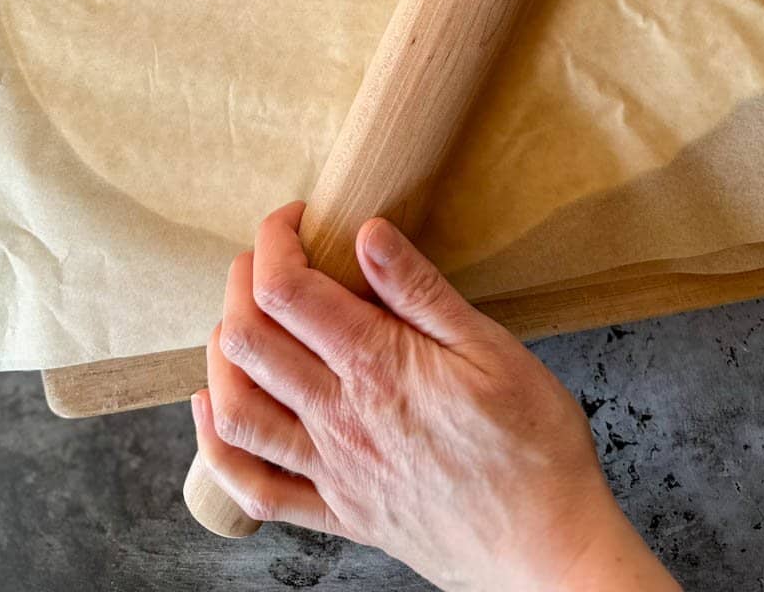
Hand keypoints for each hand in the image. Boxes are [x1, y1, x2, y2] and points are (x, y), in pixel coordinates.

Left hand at [191, 203, 679, 591]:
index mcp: (379, 367)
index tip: (297, 217)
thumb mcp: (492, 348)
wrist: (549, 546)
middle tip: (270, 256)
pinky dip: (217, 448)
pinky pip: (254, 488)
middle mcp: (340, 419)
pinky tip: (214, 410)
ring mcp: (333, 471)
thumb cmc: (533, 444)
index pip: (288, 290)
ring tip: (241, 318)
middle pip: (248, 339)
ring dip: (223, 355)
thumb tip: (367, 233)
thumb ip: (421, 291)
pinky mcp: (339, 513)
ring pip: (237, 410)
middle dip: (242, 281)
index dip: (275, 240)